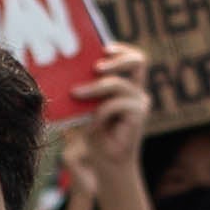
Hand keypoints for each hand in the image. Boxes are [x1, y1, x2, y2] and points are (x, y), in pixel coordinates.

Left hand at [66, 46, 151, 177]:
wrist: (105, 161)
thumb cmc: (94, 131)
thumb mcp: (88, 105)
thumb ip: (87, 86)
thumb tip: (69, 68)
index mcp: (127, 83)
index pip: (133, 57)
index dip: (121, 49)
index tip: (103, 48)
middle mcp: (137, 90)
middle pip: (138, 60)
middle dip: (116, 60)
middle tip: (95, 67)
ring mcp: (139, 102)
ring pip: (118, 83)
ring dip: (94, 88)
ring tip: (76, 93)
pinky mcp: (139, 116)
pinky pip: (115, 104)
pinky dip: (101, 111)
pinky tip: (93, 123)